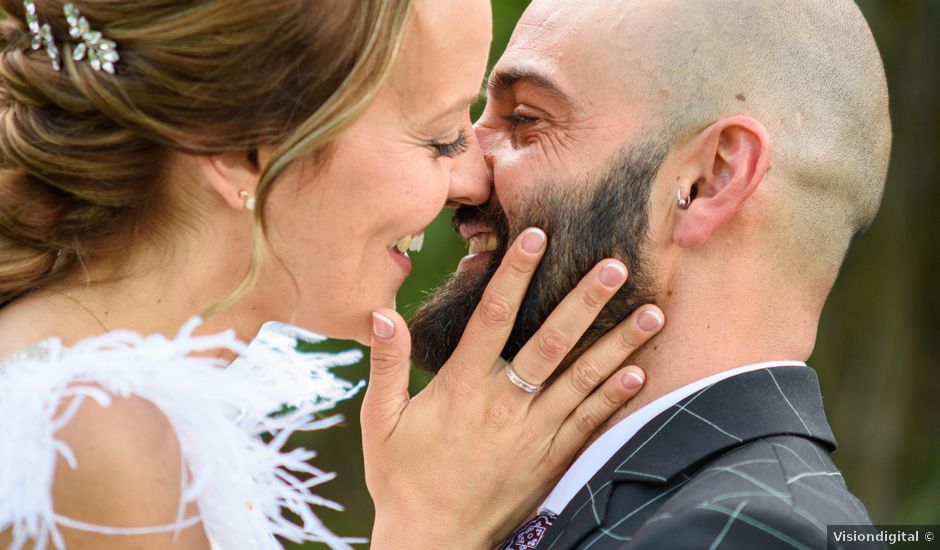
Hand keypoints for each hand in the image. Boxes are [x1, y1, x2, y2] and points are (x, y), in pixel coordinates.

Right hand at [362, 228, 663, 548]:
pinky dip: (614, 398)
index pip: (491, 318)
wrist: (432, 540)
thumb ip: (385, 366)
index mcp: (461, 388)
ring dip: (619, 345)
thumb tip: (381, 314)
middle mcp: (503, 406)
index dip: (513, 274)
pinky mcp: (549, 461)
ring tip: (653, 313)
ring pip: (582, 381)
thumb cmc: (401, 477)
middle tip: (616, 265)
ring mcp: (532, 434)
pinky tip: (639, 373)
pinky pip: (588, 424)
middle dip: (585, 301)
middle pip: (550, 343)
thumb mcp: (379, 421)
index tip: (535, 236)